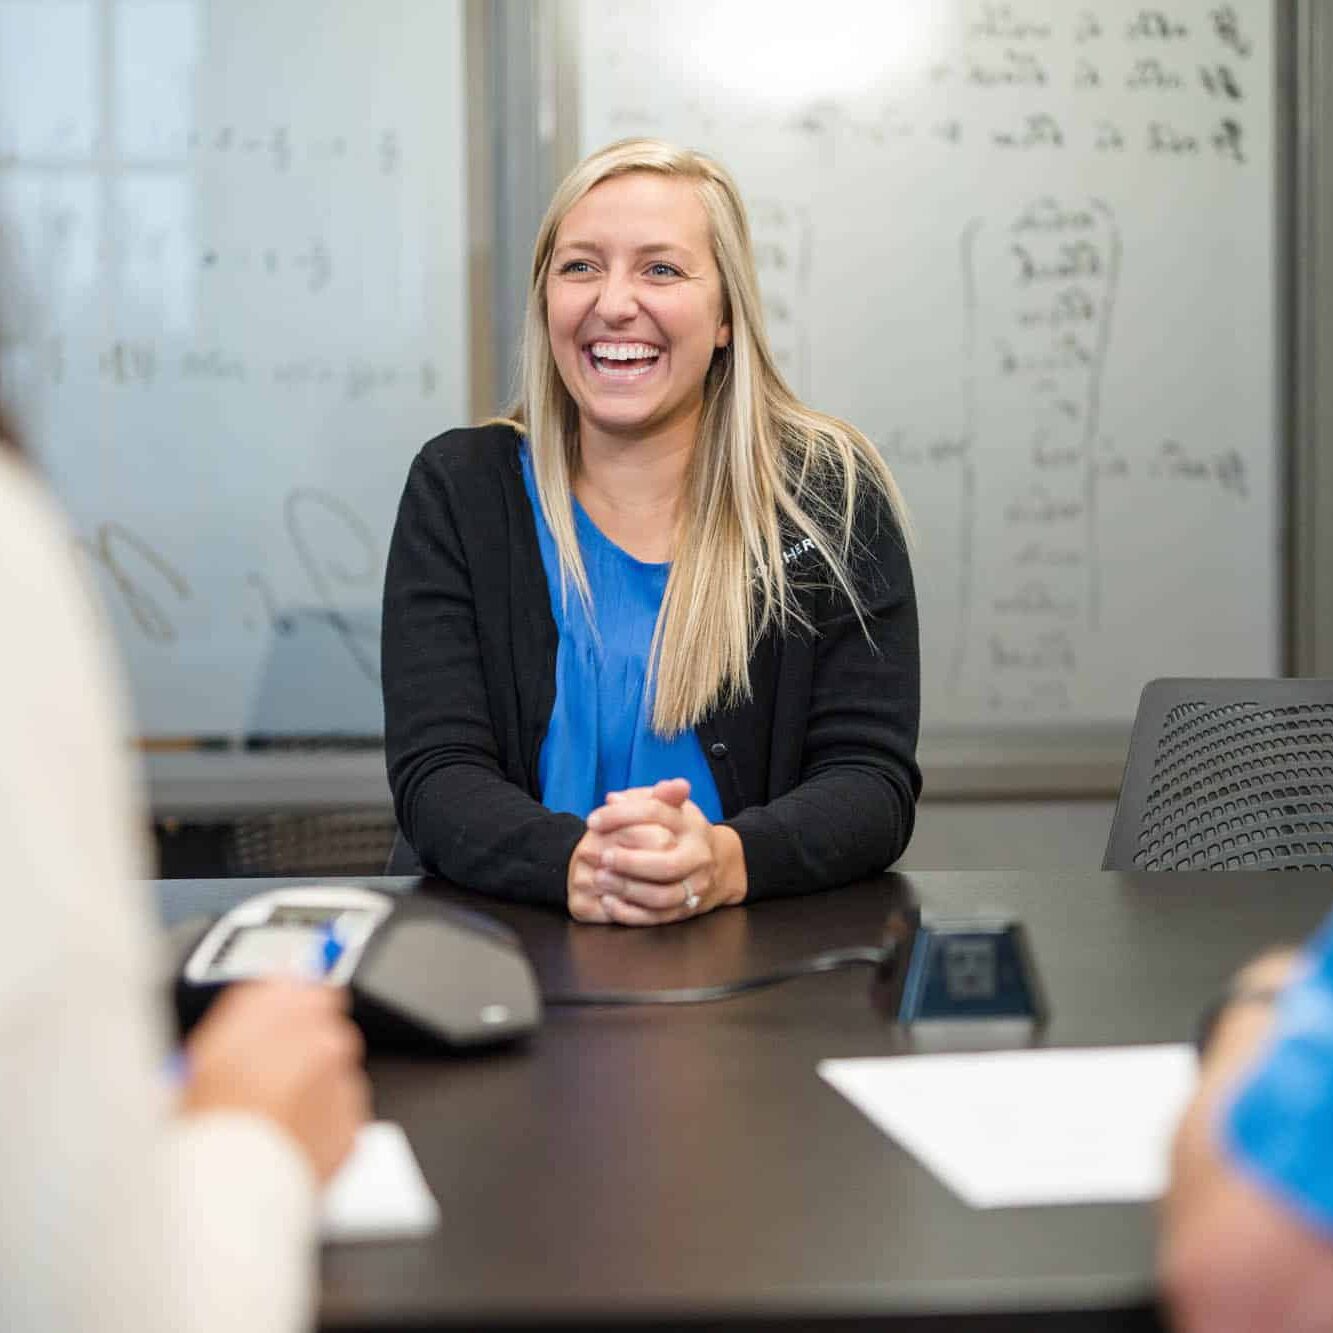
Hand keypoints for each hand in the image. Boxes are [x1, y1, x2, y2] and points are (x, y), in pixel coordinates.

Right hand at [179, 980, 370, 1184]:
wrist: (227, 1190)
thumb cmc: (204, 1123)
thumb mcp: (206, 1050)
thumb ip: (252, 1010)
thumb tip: (279, 989)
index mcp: (284, 1009)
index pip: (312, 987)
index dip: (297, 1010)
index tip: (286, 1025)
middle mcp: (322, 1036)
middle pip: (326, 1031)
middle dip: (304, 1051)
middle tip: (268, 1081)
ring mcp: (342, 1082)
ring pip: (335, 1074)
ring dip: (313, 1088)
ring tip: (270, 1120)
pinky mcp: (352, 1124)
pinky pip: (342, 1115)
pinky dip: (322, 1125)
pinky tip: (285, 1141)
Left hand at [567, 778, 746, 926]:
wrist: (720, 865)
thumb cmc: (681, 832)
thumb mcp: (670, 808)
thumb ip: (642, 799)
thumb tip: (612, 799)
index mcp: (689, 824)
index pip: (656, 813)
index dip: (621, 816)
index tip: (593, 821)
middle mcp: (697, 856)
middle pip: (667, 864)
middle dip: (630, 862)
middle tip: (602, 857)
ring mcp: (695, 886)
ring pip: (662, 896)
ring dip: (628, 890)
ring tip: (601, 879)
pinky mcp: (686, 911)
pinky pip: (657, 918)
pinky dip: (630, 913)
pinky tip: (608, 902)